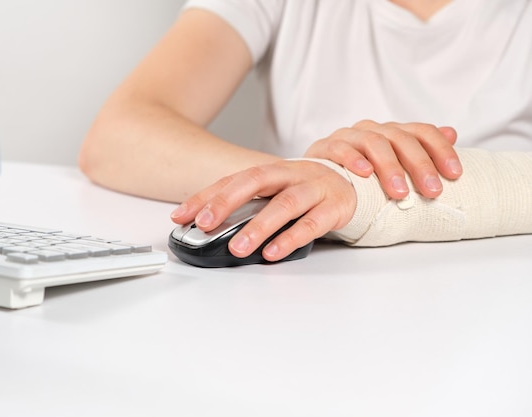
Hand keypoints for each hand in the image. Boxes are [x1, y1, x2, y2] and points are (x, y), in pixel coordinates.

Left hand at [170, 160, 356, 261]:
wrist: (352, 184)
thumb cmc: (304, 190)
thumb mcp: (274, 192)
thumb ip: (246, 205)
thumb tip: (207, 226)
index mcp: (270, 171)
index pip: (231, 180)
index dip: (205, 197)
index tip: (179, 215)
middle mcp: (290, 175)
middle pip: (255, 182)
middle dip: (226, 202)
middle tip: (205, 224)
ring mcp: (313, 189)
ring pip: (284, 204)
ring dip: (258, 227)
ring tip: (238, 248)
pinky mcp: (334, 207)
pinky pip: (311, 224)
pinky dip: (291, 239)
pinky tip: (273, 253)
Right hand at [304, 120, 461, 198]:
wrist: (314, 177)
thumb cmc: (356, 175)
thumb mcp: (390, 165)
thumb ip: (419, 150)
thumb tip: (452, 132)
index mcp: (390, 132)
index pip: (421, 132)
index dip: (441, 150)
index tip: (455, 175)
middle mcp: (371, 129)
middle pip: (400, 138)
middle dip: (419, 165)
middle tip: (432, 191)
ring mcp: (347, 136)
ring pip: (373, 142)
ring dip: (389, 167)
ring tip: (400, 192)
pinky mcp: (323, 148)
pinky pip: (339, 148)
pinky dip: (353, 159)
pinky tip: (365, 173)